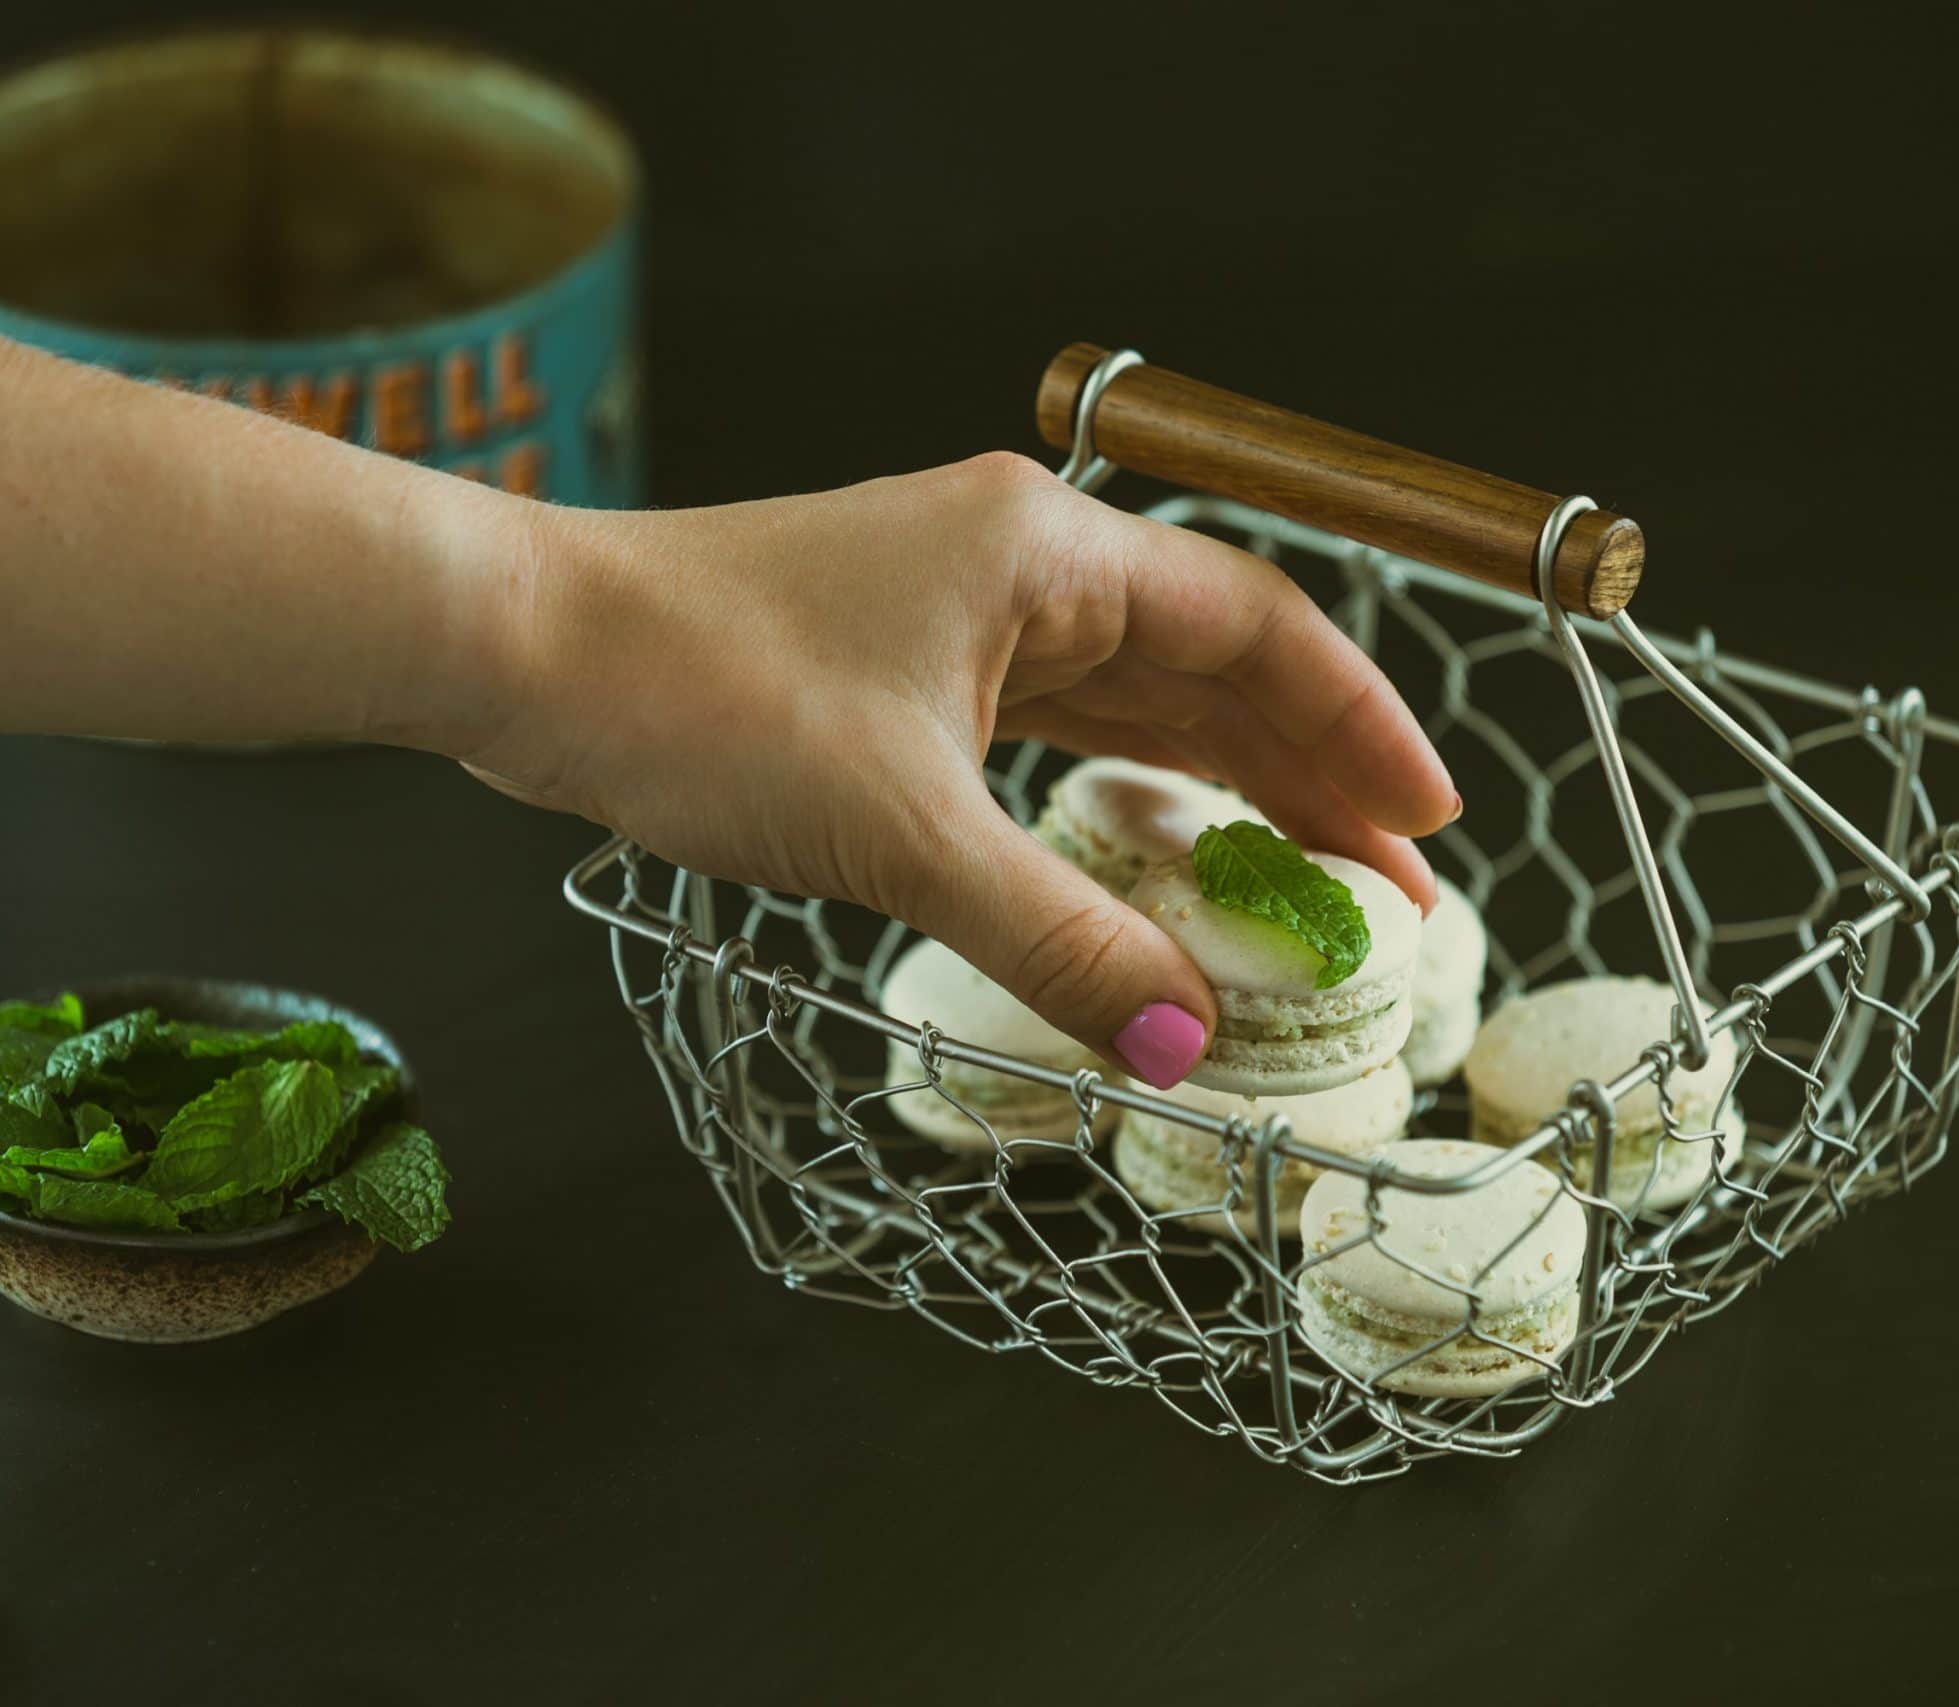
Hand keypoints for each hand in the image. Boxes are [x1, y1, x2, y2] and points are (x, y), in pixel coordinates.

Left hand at [450, 453, 1455, 1084]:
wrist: (528, 653)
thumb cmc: (704, 696)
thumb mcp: (906, 836)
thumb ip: (1057, 938)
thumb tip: (1185, 1043)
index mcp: (1045, 552)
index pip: (1257, 630)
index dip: (1358, 726)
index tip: (1430, 823)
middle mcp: (1014, 567)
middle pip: (1206, 671)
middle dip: (1304, 782)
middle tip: (1389, 899)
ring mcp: (951, 619)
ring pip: (1126, 709)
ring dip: (1214, 797)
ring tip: (1302, 896)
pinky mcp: (895, 678)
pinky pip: (1044, 739)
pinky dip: (1108, 805)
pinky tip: (1151, 864)